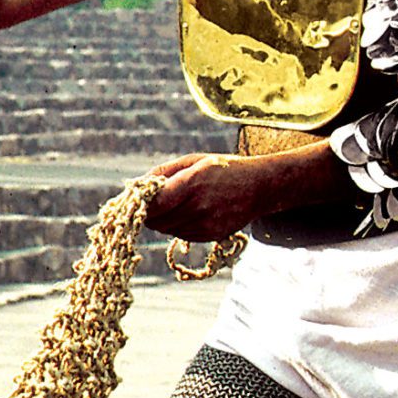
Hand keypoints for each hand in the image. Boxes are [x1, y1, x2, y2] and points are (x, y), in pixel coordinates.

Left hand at [144, 152, 277, 240]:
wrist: (261, 187)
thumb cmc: (223, 168)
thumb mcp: (194, 160)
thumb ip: (163, 172)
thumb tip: (135, 185)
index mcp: (193, 182)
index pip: (155, 203)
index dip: (141, 204)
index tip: (136, 200)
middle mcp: (200, 206)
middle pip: (157, 220)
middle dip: (149, 213)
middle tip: (150, 203)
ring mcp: (207, 224)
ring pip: (167, 229)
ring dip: (163, 220)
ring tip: (175, 204)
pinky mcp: (211, 236)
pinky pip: (181, 234)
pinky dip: (177, 225)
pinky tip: (190, 212)